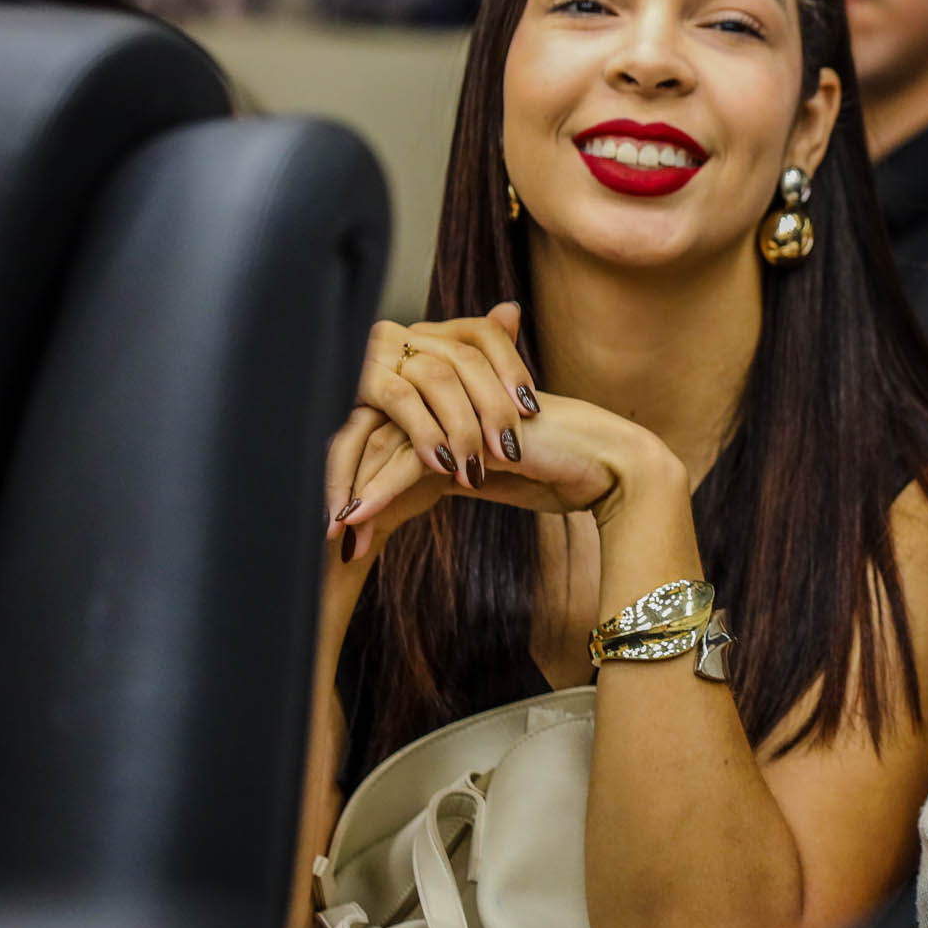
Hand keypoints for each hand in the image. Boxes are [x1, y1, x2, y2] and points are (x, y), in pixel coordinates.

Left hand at [324, 303, 675, 560]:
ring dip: (353, 492)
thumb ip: (441, 476)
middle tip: (320, 530)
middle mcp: (444, 394)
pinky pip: (411, 457)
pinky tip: (357, 518)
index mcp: (446, 400)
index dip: (352, 473)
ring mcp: (455, 403)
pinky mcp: (468, 423)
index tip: (334, 520)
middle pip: (371, 432)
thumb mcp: (486, 478)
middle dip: (341, 484)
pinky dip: (380, 491)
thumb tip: (395, 499)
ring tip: (332, 533)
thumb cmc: (557, 471)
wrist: (607, 467)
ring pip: (384, 445)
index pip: (382, 431)